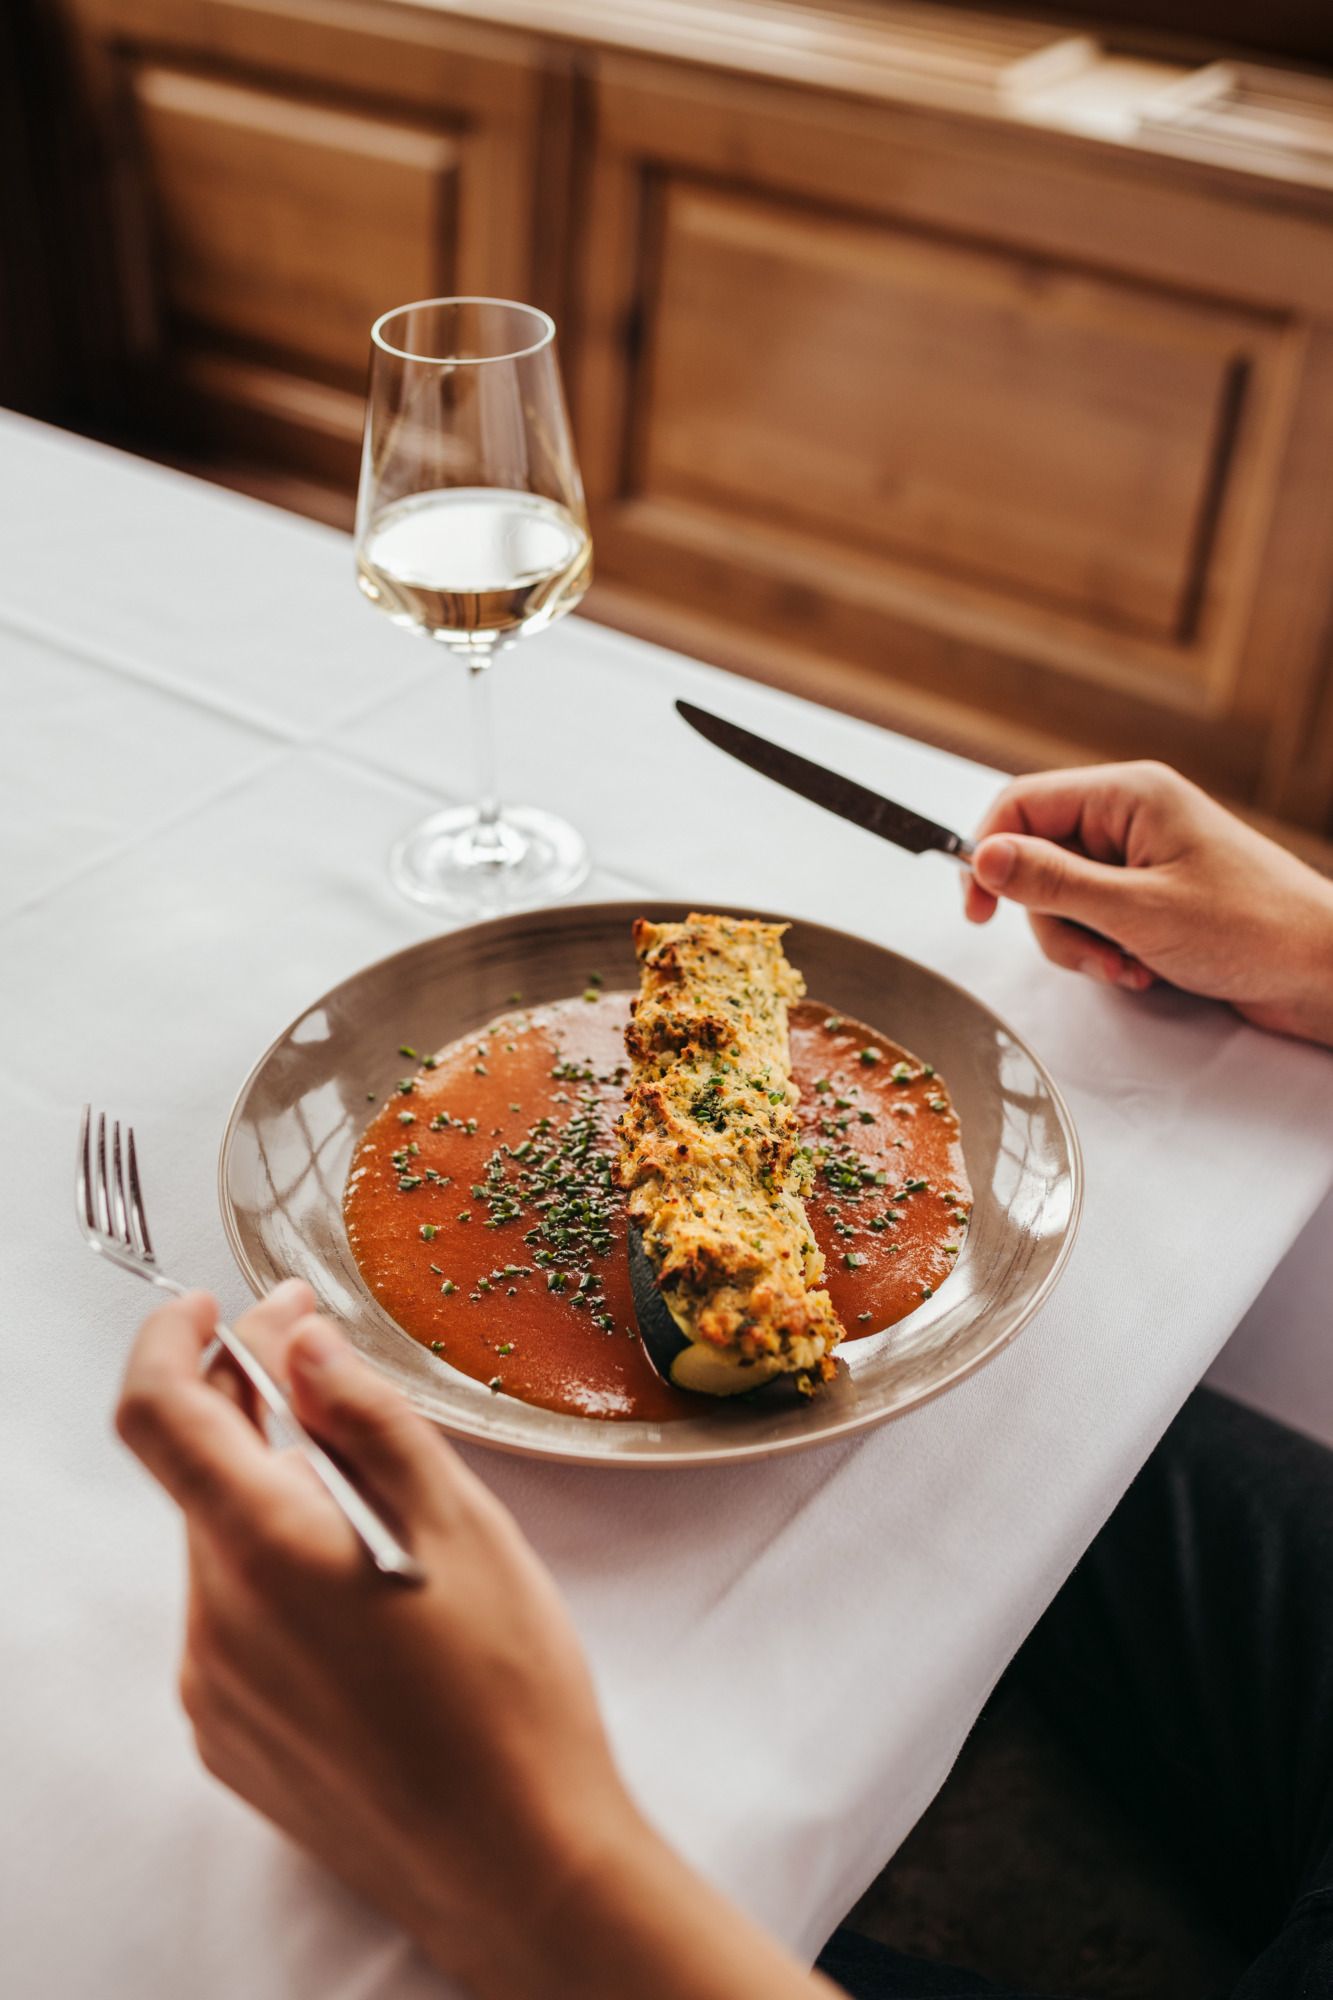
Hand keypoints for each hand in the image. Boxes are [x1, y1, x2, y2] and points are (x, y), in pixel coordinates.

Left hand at [116, 1285, 826, 1999]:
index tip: (214, 1306)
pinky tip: (362, 1592)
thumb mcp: (463, 1526)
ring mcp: (216, 1693)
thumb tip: (298, 1340)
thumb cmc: (511, 1697)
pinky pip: (232, 1624)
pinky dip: (274, 1575)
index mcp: (267, 1554)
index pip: (157, 1413)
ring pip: (220, 1552)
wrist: (518, 1871)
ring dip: (269, 1496)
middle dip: (245, 1408)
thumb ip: (368, 1419)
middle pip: (197, 1479)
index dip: (170, 1340)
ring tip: (370, 1497)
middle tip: (323, 1366)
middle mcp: (215, 1623)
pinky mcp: (233, 1743)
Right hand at [963, 761, 1332, 1046]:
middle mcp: (1131, 819)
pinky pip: (1094, 919)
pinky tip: (1142, 968)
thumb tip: (985, 856)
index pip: (1023, 804)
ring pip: (1061, 898)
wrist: (1321, 971)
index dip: (990, 853)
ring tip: (1127, 965)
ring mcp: (1141, 858)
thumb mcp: (1136, 909)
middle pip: (1037, 859)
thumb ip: (1053, 882)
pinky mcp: (1151, 896)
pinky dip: (1105, 950)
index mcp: (1129, 796)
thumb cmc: (1255, 928)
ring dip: (1081, 943)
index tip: (978, 907)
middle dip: (1052, 918)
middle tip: (1091, 949)